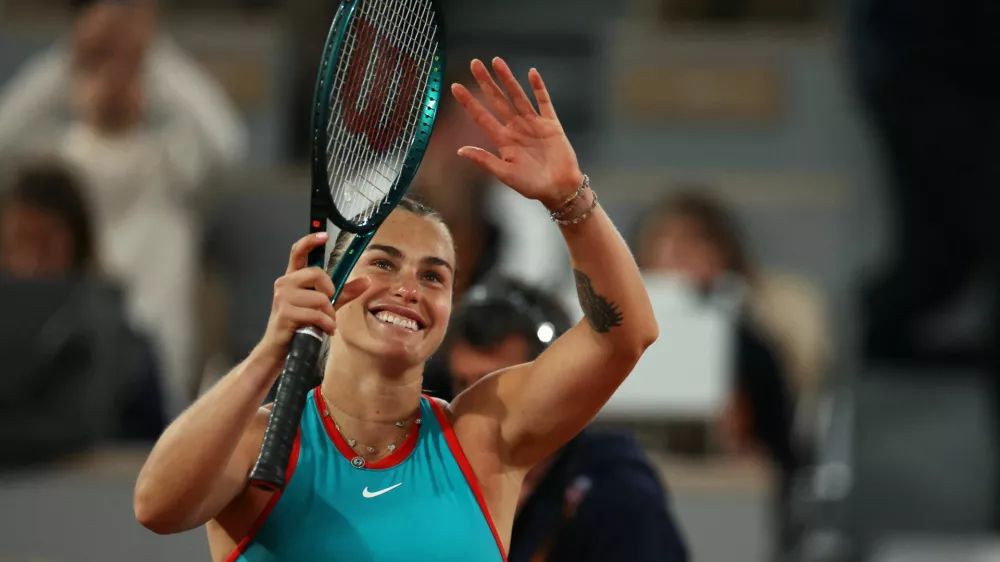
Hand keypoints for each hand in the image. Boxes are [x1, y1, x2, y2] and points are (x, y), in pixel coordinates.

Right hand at [258, 232, 369, 359]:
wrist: (281, 350)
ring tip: (326, 324)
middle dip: (329, 292)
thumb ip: (343, 292)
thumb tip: (367, 281)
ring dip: (329, 315)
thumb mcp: (324, 306)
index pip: (298, 252)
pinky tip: (325, 330)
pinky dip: (326, 324)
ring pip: (320, 298)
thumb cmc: (301, 325)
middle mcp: (284, 283)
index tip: (324, 235)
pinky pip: (316, 314)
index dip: (310, 241)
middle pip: (317, 274)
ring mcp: (282, 297)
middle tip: (329, 307)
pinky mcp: (285, 312)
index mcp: (292, 278)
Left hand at [451, 58, 583, 208]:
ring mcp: (533, 124)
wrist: (559, 189)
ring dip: (508, 79)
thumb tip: (460, 150)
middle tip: (474, 63)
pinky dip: (538, 88)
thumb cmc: (532, 186)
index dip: (468, 102)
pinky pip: (544, 101)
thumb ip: (484, 160)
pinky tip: (531, 73)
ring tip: (497, 61)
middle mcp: (515, 128)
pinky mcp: (551, 124)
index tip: (454, 87)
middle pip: (497, 100)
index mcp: (502, 141)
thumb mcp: (505, 174)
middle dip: (485, 82)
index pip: (481, 117)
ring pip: (517, 96)